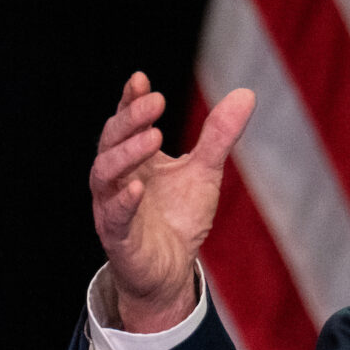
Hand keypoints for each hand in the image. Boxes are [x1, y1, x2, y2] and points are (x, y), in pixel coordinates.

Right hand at [89, 72, 254, 331]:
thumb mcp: (204, 171)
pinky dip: (122, 201)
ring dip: (125, 153)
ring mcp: (112, 207)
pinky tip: (136, 186)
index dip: (129, 101)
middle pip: (110, 142)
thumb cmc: (178, 216)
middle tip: (156, 101)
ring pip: (103, 175)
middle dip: (130, 120)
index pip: (125, 124)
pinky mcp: (118, 238)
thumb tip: (246, 93)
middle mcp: (116, 179)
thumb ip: (219, 136)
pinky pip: (113, 217)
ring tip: (153, 135)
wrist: (171, 270)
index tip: (141, 79)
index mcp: (133, 159)